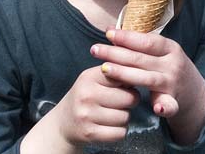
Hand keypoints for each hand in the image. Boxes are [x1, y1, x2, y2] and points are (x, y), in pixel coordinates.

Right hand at [21, 66, 138, 151]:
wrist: (62, 123)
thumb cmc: (87, 97)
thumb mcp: (95, 79)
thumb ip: (115, 72)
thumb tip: (141, 71)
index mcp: (90, 77)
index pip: (124, 76)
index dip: (131, 82)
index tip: (126, 85)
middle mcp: (87, 95)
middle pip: (129, 98)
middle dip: (130, 101)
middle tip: (120, 102)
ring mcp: (86, 115)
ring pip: (125, 117)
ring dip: (124, 117)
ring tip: (112, 113)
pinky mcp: (89, 133)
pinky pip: (120, 133)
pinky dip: (120, 131)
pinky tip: (110, 126)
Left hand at [91, 29, 204, 145]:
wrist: (195, 92)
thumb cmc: (170, 68)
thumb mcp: (163, 53)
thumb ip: (141, 44)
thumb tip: (111, 29)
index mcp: (171, 48)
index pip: (147, 41)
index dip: (127, 37)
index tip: (108, 33)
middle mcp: (173, 64)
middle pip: (141, 58)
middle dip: (116, 53)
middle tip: (94, 50)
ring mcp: (172, 83)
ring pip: (147, 78)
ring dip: (125, 74)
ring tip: (104, 69)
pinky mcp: (173, 101)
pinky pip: (169, 105)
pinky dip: (164, 107)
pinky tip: (156, 108)